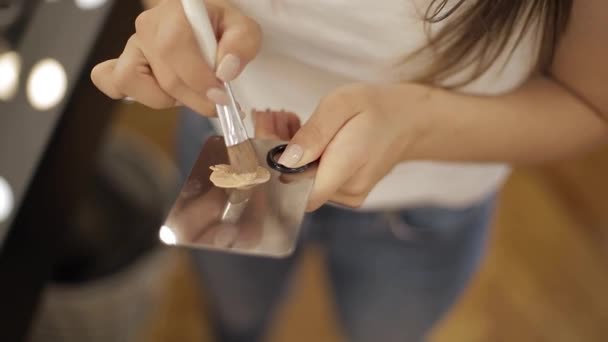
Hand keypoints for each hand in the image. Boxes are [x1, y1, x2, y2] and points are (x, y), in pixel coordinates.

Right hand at [91, 0, 260, 114]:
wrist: (207, 25)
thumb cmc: (223, 28)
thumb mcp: (245, 30)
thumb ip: (241, 46)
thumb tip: (224, 71)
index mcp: (175, 12)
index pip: (175, 48)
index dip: (199, 78)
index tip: (222, 95)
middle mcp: (147, 27)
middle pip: (166, 77)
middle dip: (197, 98)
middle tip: (219, 100)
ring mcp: (132, 46)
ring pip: (134, 83)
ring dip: (168, 98)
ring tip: (190, 91)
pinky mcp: (124, 64)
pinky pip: (112, 83)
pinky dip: (135, 95)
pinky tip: (160, 95)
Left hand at [275, 83, 427, 210]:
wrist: (409, 121)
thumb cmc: (376, 108)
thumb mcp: (342, 105)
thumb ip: (314, 133)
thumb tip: (286, 161)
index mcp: (348, 168)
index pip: (296, 191)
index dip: (272, 168)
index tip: (264, 134)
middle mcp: (347, 191)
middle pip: (295, 184)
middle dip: (274, 152)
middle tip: (270, 116)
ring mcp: (347, 196)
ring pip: (301, 181)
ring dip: (286, 153)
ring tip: (286, 119)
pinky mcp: (345, 193)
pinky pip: (313, 180)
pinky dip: (300, 158)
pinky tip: (300, 134)